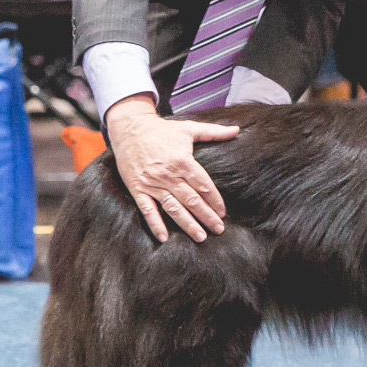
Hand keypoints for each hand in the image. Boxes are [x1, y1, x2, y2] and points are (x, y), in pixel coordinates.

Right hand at [105, 95, 234, 243]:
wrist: (130, 128)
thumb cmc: (161, 129)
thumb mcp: (189, 128)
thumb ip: (214, 132)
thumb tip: (236, 129)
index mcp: (183, 161)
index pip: (203, 185)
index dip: (215, 200)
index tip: (223, 212)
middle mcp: (168, 175)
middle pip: (192, 200)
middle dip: (207, 216)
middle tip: (218, 229)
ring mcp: (153, 184)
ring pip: (173, 208)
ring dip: (187, 224)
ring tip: (200, 237)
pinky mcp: (138, 189)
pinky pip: (147, 210)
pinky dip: (156, 224)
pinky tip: (164, 237)